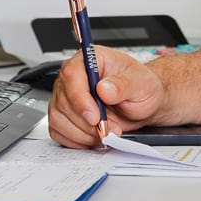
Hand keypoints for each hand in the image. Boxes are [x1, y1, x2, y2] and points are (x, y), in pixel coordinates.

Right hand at [48, 48, 168, 147]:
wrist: (142, 103)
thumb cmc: (141, 86)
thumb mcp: (141, 83)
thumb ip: (123, 85)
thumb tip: (104, 89)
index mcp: (91, 60)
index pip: (72, 75)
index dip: (80, 99)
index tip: (94, 117)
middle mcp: (74, 77)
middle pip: (64, 101)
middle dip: (86, 123)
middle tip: (107, 129)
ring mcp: (67, 96)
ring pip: (58, 119)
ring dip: (81, 133)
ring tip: (104, 134)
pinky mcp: (65, 115)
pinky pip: (59, 131)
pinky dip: (76, 140)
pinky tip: (92, 138)